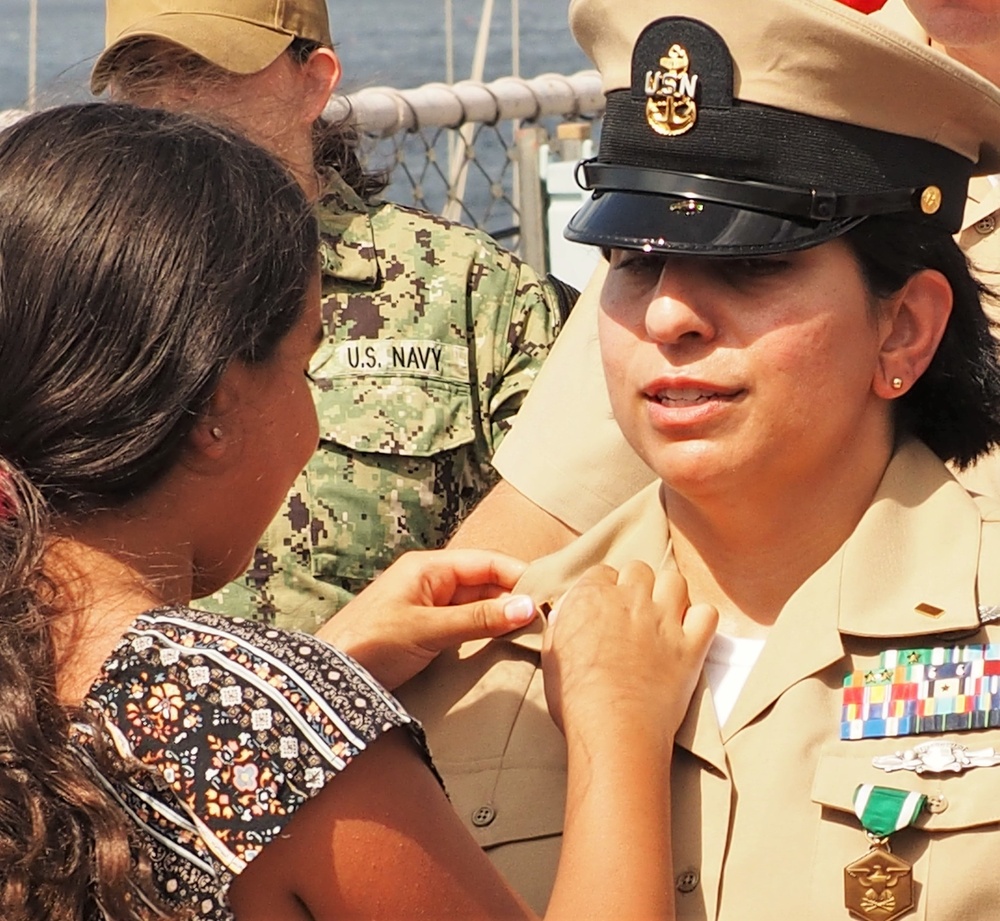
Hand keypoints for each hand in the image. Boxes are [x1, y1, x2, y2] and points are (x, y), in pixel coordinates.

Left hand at [316, 549, 537, 689]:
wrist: (325, 677)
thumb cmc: (370, 644)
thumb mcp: (430, 630)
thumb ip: (479, 619)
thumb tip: (527, 607)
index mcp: (429, 567)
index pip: (488, 562)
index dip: (521, 575)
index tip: (551, 594)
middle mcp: (431, 579)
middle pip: (485, 581)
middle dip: (515, 596)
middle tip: (549, 617)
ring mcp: (427, 603)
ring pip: (477, 602)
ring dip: (502, 614)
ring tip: (535, 630)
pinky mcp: (425, 627)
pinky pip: (465, 621)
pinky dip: (485, 628)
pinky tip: (504, 641)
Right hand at [542, 561, 716, 739]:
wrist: (613, 730)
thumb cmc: (575, 699)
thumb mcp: (552, 657)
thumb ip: (559, 628)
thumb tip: (563, 614)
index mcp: (591, 597)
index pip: (602, 572)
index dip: (604, 588)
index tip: (605, 607)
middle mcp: (629, 599)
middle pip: (639, 569)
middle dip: (637, 584)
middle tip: (634, 610)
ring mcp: (664, 620)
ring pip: (675, 581)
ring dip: (670, 593)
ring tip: (664, 615)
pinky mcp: (691, 646)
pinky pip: (707, 614)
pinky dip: (701, 620)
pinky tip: (690, 632)